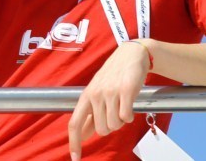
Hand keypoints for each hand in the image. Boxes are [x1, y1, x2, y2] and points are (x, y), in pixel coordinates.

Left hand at [68, 40, 150, 160]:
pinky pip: (126, 117)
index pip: (75, 123)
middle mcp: (95, 94)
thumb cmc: (113, 76)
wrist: (131, 55)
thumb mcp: (96, 92)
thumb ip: (90, 114)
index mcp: (85, 96)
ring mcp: (110, 92)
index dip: (74, 142)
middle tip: (115, 111)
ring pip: (115, 125)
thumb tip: (82, 136)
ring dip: (121, 120)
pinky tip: (129, 103)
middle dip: (110, 126)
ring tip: (122, 104)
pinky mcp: (125, 90)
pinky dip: (130, 115)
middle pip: (101, 130)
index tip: (75, 158)